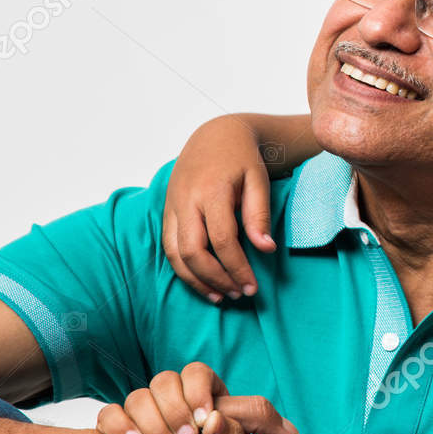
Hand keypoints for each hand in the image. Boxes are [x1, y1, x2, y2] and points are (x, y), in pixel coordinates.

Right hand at [96, 362, 297, 433]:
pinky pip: (108, 415)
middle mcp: (169, 398)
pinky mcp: (115, 430)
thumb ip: (253, 429)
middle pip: (165, 381)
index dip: (200, 391)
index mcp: (200, 394)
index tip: (207, 420)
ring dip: (152, 421)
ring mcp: (139, 413)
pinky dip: (118, 427)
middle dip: (176, 409)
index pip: (197, 374)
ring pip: (137, 396)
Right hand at [163, 115, 277, 302]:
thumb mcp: (258, 179)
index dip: (237, 267)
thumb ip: (258, 214)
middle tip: (240, 294)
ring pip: (175, 255)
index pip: (222, 239)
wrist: (214, 135)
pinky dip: (184, 270)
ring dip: (197, 280)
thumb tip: (265, 249)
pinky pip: (169, 248)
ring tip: (221, 297)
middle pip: (193, 252)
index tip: (253, 286)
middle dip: (216, 279)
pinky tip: (204, 283)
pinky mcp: (167, 213)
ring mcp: (172, 208)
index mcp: (211, 191)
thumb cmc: (241, 158)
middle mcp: (185, 201)